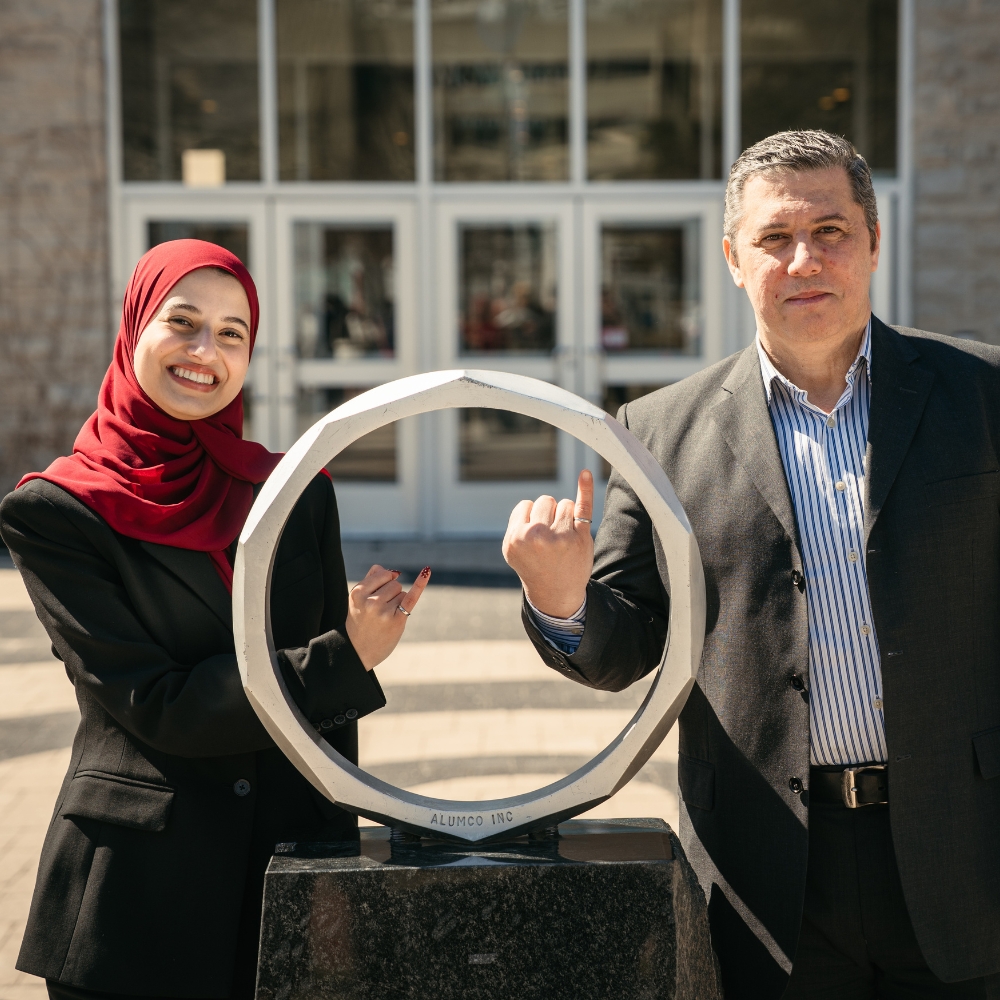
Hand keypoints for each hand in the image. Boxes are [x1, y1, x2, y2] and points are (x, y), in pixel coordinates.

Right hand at [345, 565, 429, 670]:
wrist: (359, 651)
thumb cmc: (360, 621)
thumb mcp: (358, 599)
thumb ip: (371, 579)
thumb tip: (394, 572)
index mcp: (357, 593)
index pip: (382, 574)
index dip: (383, 583)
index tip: (375, 596)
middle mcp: (370, 601)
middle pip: (394, 583)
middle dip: (390, 594)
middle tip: (378, 612)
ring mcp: (384, 611)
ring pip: (402, 593)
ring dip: (397, 603)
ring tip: (384, 617)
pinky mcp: (397, 620)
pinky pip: (411, 597)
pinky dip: (420, 584)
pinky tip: (426, 572)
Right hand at [502, 470, 593, 617]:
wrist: (556, 593)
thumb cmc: (534, 566)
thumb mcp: (513, 548)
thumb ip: (518, 522)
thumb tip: (537, 501)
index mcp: (515, 538)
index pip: (527, 506)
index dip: (532, 519)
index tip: (535, 539)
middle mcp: (536, 536)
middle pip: (546, 501)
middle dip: (549, 515)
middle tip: (550, 541)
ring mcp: (560, 536)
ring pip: (564, 504)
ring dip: (565, 517)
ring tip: (562, 540)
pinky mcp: (580, 538)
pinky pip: (583, 505)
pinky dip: (585, 488)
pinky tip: (585, 474)